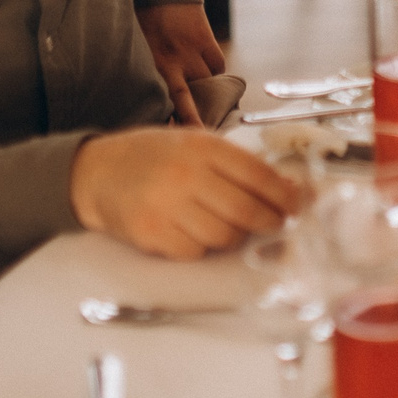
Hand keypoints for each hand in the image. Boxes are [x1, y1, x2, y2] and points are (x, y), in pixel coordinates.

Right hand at [69, 128, 300, 258]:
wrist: (99, 172)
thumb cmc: (155, 157)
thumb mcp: (196, 145)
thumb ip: (238, 165)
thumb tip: (288, 188)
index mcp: (203, 147)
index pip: (258, 174)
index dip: (285, 194)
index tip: (299, 205)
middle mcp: (186, 175)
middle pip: (246, 210)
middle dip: (270, 221)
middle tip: (277, 224)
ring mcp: (167, 206)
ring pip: (224, 235)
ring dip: (235, 236)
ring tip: (230, 226)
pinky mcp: (152, 234)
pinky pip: (196, 252)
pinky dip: (204, 247)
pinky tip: (197, 232)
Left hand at [136, 3, 226, 124]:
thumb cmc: (140, 18)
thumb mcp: (135, 48)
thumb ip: (143, 71)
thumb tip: (142, 98)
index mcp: (152, 65)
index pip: (166, 102)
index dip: (174, 122)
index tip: (179, 138)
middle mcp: (173, 61)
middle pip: (190, 99)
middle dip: (196, 118)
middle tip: (200, 132)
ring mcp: (192, 51)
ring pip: (207, 83)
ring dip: (204, 91)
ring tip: (202, 96)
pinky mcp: (206, 40)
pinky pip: (217, 66)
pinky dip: (214, 73)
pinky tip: (208, 75)